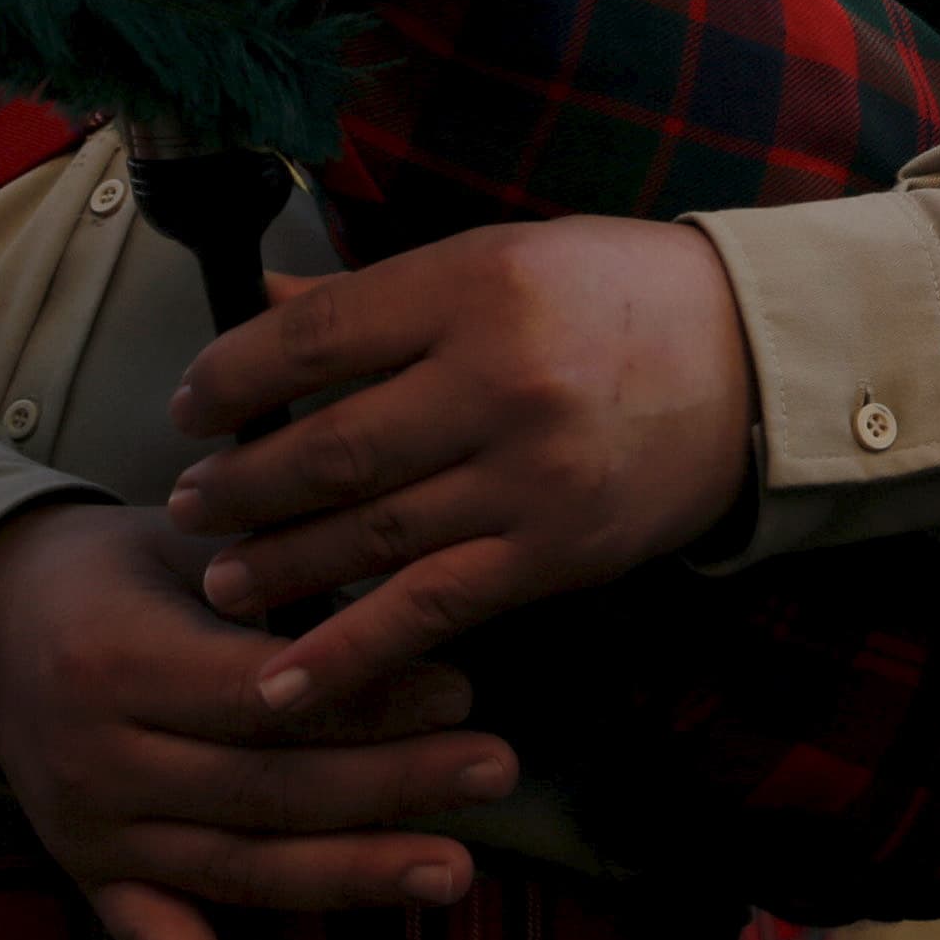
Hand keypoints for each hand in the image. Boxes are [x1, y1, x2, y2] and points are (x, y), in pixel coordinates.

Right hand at [0, 503, 515, 939]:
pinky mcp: (94, 877)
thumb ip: (280, 580)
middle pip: (265, 788)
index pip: (261, 699)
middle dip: (391, 785)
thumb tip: (399, 598)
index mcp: (118, 663)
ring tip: (453, 870)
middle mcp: (97, 761)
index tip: (462, 685)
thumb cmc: (122, 566)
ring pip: (239, 867)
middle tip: (497, 765)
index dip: (364, 700)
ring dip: (351, 877)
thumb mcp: (191, 542)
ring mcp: (92, 833)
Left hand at [166, 217, 759, 712]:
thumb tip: (261, 311)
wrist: (754, 360)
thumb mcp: (503, 259)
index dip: (230, 379)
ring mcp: (529, 474)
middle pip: (329, 447)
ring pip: (367, 533)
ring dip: (276, 564)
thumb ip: (382, 295)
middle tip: (186, 503)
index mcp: (478, 285)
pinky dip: (348, 651)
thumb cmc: (619, 295)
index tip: (189, 408)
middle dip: (238, 485)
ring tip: (221, 576)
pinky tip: (281, 681)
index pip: (315, 339)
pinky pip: (430, 608)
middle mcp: (500, 379)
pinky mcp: (556, 551)